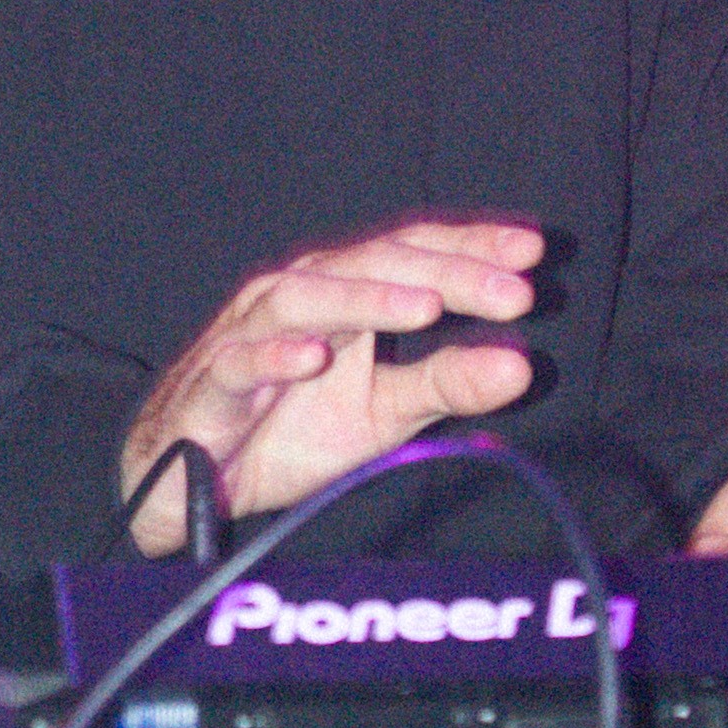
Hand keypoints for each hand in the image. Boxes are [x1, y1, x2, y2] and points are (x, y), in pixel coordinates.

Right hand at [120, 214, 543, 556]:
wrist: (193, 479)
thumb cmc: (291, 429)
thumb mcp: (386, 412)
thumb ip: (448, 383)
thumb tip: (522, 365)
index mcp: (346, 294)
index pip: (413, 253)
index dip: (470, 247)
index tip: (533, 253)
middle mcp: (300, 295)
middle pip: (372, 264)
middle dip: (444, 273)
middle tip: (514, 291)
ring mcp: (251, 334)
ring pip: (306, 296)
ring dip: (367, 298)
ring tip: (427, 307)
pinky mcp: (213, 381)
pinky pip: (241, 362)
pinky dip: (275, 356)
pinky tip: (315, 358)